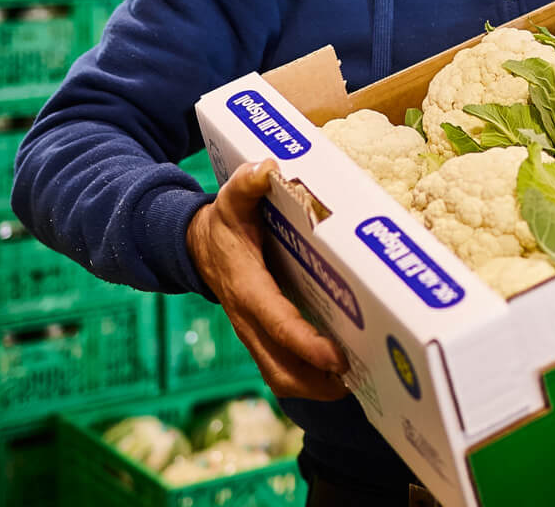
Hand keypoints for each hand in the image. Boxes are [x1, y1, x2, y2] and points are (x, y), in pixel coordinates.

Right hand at [187, 158, 349, 399]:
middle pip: (280, 366)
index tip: (336, 356)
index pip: (276, 322)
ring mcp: (254, 334)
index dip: (305, 343)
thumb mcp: (233, 199)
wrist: (195, 247)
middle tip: (359, 377)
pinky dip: (310, 380)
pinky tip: (342, 377)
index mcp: (247, 287)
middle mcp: (249, 319)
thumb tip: (268, 167)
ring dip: (316, 388)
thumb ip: (248, 184)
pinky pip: (283, 370)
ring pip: (280, 376)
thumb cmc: (224, 223)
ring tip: (357, 384)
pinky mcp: (262, 339)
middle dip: (317, 380)